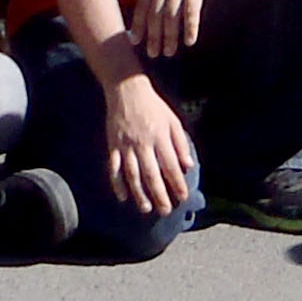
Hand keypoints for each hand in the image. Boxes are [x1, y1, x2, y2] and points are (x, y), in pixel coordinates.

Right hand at [104, 67, 197, 220]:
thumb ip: (181, 143)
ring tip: (146, 209)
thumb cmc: (153, 106)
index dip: (177, 183)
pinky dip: (117, 184)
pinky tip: (123, 197)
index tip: (183, 197)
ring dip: (139, 193)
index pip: (171, 165)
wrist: (127, 90)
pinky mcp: (113, 145)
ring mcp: (126, 145)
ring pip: (132, 174)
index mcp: (160, 136)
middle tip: (166, 211)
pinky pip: (113, 168)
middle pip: (152, 174)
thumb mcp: (172, 120)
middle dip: (160, 194)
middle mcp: (143, 143)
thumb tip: (189, 165)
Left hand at [133, 0, 236, 60]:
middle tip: (153, 54)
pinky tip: (190, 41)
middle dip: (152, 37)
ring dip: (169, 37)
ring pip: (170, 16)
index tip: (134, 41)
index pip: (143, 6)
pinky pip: (191, 11)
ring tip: (169, 52)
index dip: (138, 25)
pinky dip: (189, 28)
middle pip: (155, 15)